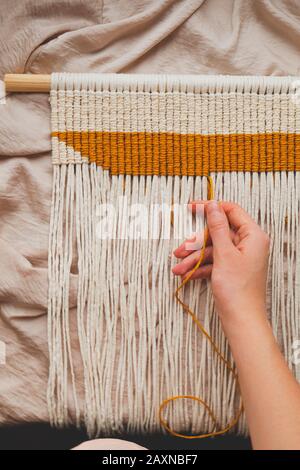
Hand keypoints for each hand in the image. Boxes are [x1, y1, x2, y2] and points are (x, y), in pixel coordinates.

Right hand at [172, 200, 269, 329]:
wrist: (241, 320)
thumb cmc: (238, 290)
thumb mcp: (224, 253)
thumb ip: (218, 227)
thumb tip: (213, 205)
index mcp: (253, 236)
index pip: (231, 211)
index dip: (211, 207)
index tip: (192, 207)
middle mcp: (248, 244)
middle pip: (218, 233)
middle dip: (196, 243)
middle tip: (180, 250)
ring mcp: (240, 258)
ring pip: (212, 249)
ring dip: (194, 258)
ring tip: (178, 268)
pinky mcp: (232, 270)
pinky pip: (213, 262)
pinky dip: (200, 268)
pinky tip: (186, 275)